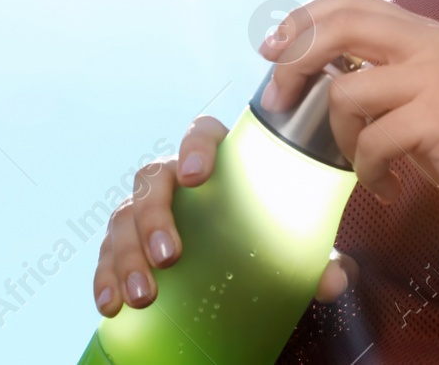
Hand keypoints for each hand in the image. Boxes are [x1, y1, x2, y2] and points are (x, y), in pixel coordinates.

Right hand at [92, 114, 358, 316]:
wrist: (236, 261)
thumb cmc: (264, 236)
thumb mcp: (296, 247)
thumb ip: (318, 259)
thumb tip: (333, 280)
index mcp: (218, 162)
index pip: (201, 133)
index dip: (194, 146)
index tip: (196, 176)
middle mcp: (174, 179)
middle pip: (153, 180)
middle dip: (155, 218)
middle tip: (171, 258)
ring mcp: (145, 209)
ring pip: (124, 219)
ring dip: (127, 257)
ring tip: (144, 295)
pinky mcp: (125, 244)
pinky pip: (107, 255)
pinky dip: (104, 279)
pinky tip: (110, 305)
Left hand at [262, 0, 438, 253]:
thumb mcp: (428, 93)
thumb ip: (385, 71)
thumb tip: (318, 69)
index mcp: (427, 32)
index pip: (350, 0)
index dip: (302, 19)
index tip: (273, 51)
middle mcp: (432, 43)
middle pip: (338, 25)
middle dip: (294, 61)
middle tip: (281, 100)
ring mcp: (437, 77)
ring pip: (346, 90)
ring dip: (339, 138)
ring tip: (364, 163)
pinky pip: (370, 140)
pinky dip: (367, 171)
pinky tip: (386, 186)